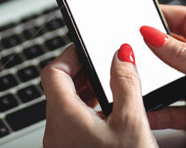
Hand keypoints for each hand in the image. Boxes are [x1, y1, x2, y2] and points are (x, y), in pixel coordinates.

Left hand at [41, 44, 155, 147]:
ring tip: (113, 87)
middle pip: (59, 87)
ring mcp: (63, 144)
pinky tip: (113, 112)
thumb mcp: (132, 122)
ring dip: (88, 91)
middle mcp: (56, 133)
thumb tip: (122, 54)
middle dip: (83, 72)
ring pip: (67, 105)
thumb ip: (126, 83)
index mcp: (63, 119)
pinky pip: (74, 122)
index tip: (90, 48)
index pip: (53, 72)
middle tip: (106, 65)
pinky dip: (90, 109)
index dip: (72, 54)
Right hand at [143, 5, 185, 147]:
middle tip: (132, 47)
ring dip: (151, 80)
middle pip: (174, 48)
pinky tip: (144, 108)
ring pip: (167, 79)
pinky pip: (167, 108)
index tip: (142, 17)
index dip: (165, 16)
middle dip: (152, 47)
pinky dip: (153, 109)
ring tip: (134, 77)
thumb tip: (156, 36)